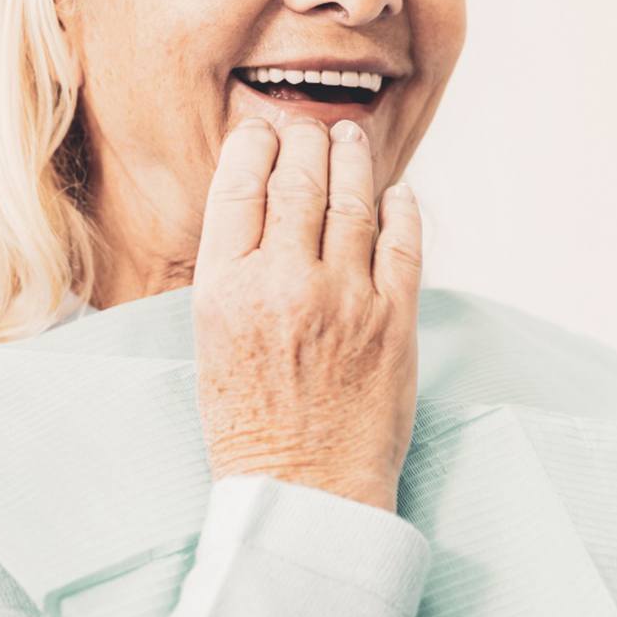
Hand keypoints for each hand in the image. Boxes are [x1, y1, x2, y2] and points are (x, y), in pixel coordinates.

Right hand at [191, 117, 421, 512]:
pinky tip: (396, 192)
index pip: (240, 187)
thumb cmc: (251, 422)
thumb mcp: (212, 341)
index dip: (255, 145)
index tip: (264, 131)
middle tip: (312, 127)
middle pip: (300, 181)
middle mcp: (284, 284)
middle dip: (306, 140)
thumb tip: (265, 203)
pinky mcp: (394, 319)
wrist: (304, 489)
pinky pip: (403, 241)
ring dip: (354, 159)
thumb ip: (235, 271)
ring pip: (353, 200)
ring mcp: (345, 299)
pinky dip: (402, 207)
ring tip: (352, 139)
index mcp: (225, 289)